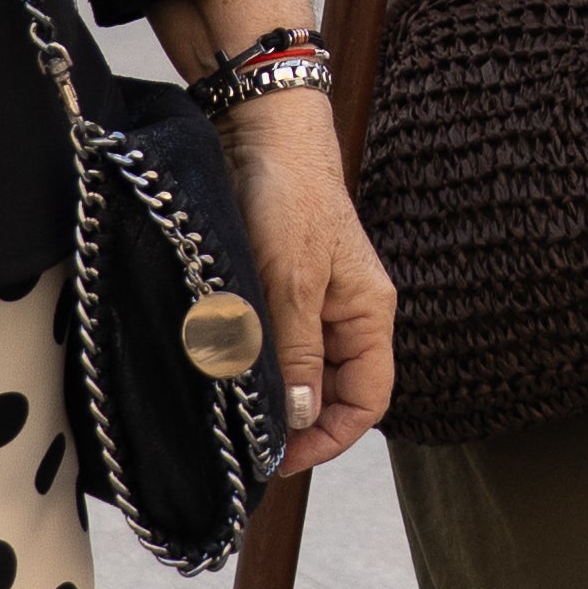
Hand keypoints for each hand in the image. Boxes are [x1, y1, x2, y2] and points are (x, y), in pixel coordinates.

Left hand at [209, 95, 395, 469]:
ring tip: (229, 407)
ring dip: (267, 390)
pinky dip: (248, 360)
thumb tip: (301, 418)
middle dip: (295, 420)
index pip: (367, 401)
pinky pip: (269, 342)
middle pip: (331, 392)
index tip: (282, 458)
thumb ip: (298, 353)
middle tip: (246, 444)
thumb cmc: (290, 196)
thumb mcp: (293, 282)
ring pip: (294, 369)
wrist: (260, 129)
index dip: (331, 438)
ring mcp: (311, 302)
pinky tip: (219, 366)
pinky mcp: (276, 288)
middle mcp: (345, 314)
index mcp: (369, 315)